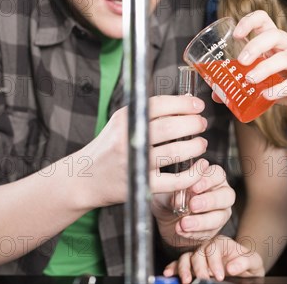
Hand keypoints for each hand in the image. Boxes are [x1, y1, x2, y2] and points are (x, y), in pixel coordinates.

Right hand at [75, 95, 209, 208]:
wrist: (85, 178)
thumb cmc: (109, 147)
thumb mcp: (122, 122)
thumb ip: (149, 112)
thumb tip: (184, 101)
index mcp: (125, 120)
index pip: (159, 105)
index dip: (183, 103)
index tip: (197, 105)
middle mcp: (128, 139)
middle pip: (169, 127)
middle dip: (192, 123)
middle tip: (201, 123)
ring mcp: (135, 162)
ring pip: (174, 152)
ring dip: (194, 146)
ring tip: (200, 143)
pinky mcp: (141, 183)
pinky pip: (174, 180)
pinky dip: (191, 174)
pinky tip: (198, 167)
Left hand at [152, 163, 235, 250]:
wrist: (165, 219)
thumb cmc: (169, 198)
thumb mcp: (167, 191)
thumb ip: (175, 190)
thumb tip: (181, 196)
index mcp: (212, 177)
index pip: (218, 174)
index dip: (208, 180)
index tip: (194, 188)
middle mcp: (220, 193)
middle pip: (226, 195)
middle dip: (210, 201)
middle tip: (193, 205)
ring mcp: (220, 212)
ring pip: (220, 217)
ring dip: (202, 221)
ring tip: (184, 223)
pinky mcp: (213, 230)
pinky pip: (209, 233)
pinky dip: (194, 233)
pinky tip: (182, 231)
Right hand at [163, 235, 264, 283]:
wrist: (245, 269)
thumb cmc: (248, 264)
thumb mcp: (253, 262)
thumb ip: (245, 261)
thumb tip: (232, 267)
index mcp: (222, 242)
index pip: (214, 248)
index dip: (215, 262)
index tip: (219, 276)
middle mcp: (208, 247)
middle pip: (198, 253)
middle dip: (199, 267)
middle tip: (203, 279)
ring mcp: (199, 255)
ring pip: (187, 257)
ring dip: (183, 268)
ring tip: (185, 280)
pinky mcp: (192, 265)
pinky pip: (180, 263)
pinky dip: (173, 267)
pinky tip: (169, 273)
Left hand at [231, 10, 286, 119]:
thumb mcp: (264, 81)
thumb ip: (243, 84)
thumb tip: (215, 95)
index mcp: (278, 41)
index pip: (264, 19)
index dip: (249, 22)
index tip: (236, 35)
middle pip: (274, 34)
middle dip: (255, 46)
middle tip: (241, 61)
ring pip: (285, 57)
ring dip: (265, 68)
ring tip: (250, 80)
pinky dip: (280, 88)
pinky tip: (268, 94)